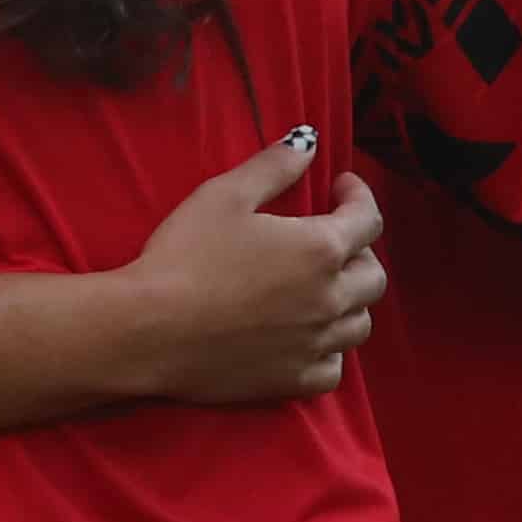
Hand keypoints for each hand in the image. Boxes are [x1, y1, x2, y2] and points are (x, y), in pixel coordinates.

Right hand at [105, 129, 388, 402]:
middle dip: (359, 251)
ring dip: (349, 301)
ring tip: (322, 289)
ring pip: (360, 323)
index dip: (358, 196)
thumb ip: (273, 166)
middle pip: (373, 276)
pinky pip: (335, 367)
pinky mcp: (294, 380)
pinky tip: (308, 337)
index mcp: (320, 249)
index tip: (340, 185)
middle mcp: (331, 299)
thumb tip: (310, 141)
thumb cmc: (182, 257)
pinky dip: (330, 349)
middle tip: (330, 239)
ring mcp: (316, 345)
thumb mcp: (223, 196)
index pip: (368, 219)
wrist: (148, 331)